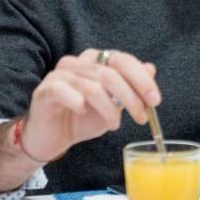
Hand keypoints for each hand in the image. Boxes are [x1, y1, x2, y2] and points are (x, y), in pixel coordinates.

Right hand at [19, 48, 160, 161]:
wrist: (53, 139)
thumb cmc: (83, 119)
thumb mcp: (114, 105)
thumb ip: (130, 87)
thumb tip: (151, 68)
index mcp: (95, 60)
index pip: (123, 60)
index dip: (142, 80)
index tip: (155, 101)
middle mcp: (77, 62)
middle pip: (110, 73)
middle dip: (131, 97)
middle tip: (142, 117)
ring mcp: (58, 74)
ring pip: (92, 87)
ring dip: (109, 110)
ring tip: (114, 125)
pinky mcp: (44, 90)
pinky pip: (65, 92)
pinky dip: (80, 105)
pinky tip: (83, 114)